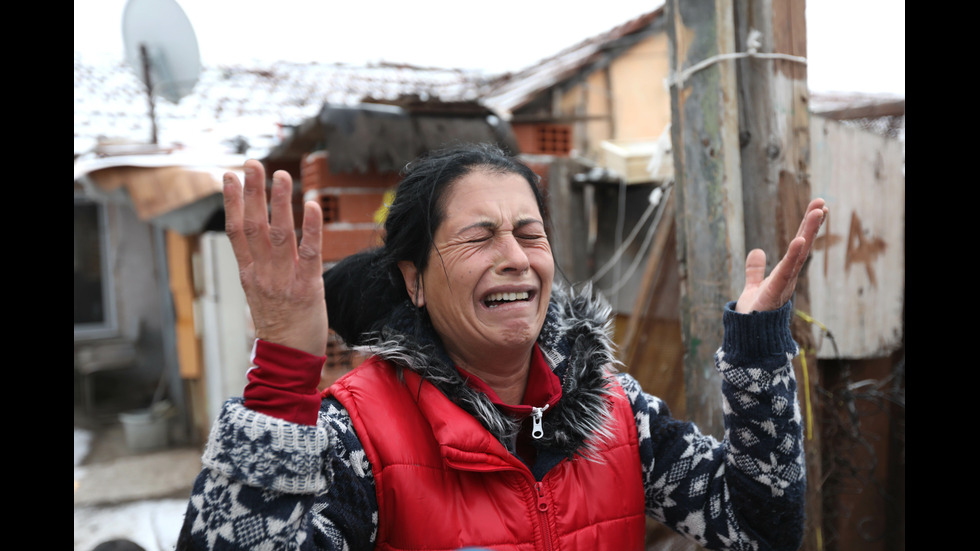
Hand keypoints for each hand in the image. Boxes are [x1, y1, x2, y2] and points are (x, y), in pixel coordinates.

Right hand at [224, 160, 327, 355]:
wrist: (288, 359)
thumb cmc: (279, 325)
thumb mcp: (260, 294)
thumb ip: (260, 267)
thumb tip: (261, 242)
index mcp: (248, 273)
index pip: (236, 231)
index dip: (231, 201)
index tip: (228, 176)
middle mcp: (262, 273)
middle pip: (254, 226)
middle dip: (252, 192)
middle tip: (252, 163)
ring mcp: (284, 279)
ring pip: (279, 234)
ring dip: (280, 203)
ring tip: (281, 176)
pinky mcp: (308, 287)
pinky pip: (310, 253)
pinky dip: (311, 228)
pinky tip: (311, 206)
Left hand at [735, 199, 827, 313]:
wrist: (749, 335)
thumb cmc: (755, 313)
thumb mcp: (754, 285)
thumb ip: (755, 269)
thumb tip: (757, 251)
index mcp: (784, 272)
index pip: (798, 244)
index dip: (807, 226)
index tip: (818, 207)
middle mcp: (788, 276)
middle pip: (803, 245)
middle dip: (812, 225)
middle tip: (822, 203)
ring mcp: (784, 283)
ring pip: (799, 255)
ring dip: (808, 233)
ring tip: (818, 213)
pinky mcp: (775, 293)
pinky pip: (786, 271)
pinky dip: (793, 256)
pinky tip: (799, 240)